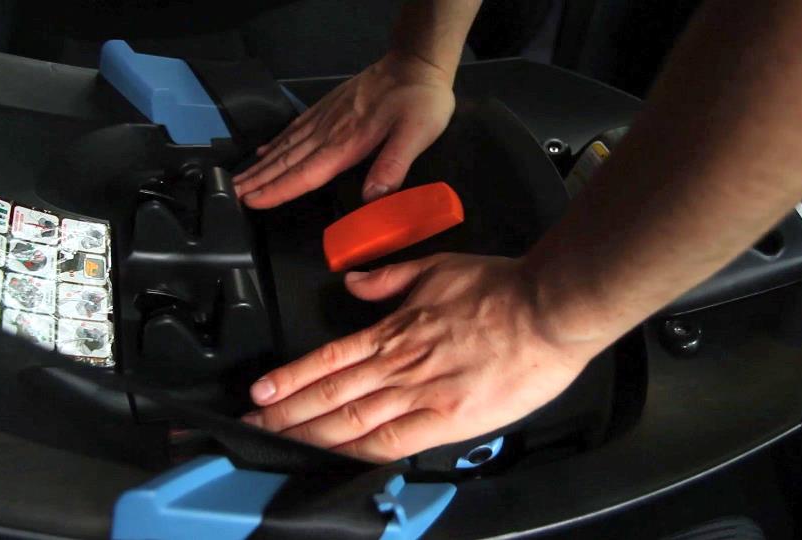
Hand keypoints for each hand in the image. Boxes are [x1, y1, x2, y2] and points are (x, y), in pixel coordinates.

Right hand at [233, 52, 455, 208]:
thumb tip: (372, 198)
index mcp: (347, 143)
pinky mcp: (330, 107)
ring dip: (261, 165)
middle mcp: (330, 132)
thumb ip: (393, 166)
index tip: (252, 202)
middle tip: (231, 195)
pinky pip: (296, 128)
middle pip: (287, 162)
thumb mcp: (416, 135)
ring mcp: (327, 118)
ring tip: (238, 179)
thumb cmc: (420, 100)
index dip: (278, 190)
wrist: (416, 61)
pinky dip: (277, 142)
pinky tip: (265, 150)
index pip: (305, 174)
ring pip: (286, 146)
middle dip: (258, 181)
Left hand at [242, 254, 600, 462]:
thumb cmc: (502, 289)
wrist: (549, 309)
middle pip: (331, 392)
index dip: (292, 376)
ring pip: (353, 417)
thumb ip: (390, 277)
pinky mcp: (449, 418)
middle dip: (287, 412)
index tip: (263, 391)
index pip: (330, 357)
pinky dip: (360, 450)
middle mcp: (401, 363)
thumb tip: (354, 283)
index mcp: (397, 329)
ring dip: (311, 432)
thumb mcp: (437, 266)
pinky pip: (394, 440)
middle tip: (252, 427)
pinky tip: (335, 459)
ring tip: (277, 443)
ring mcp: (422, 392)